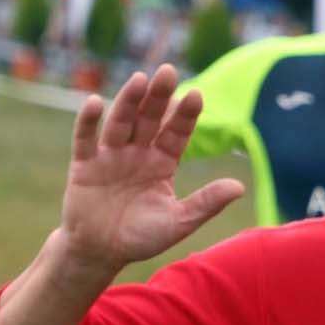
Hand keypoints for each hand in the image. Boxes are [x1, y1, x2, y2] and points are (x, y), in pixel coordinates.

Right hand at [61, 65, 243, 273]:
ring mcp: (110, 156)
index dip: (185, 116)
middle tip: (168, 71)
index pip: (176, 133)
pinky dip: (88, 121)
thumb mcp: (178, 222)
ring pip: (121, 122)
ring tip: (139, 79)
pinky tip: (93, 102)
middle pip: (149, 120)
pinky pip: (85, 139)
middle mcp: (138, 152)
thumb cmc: (141, 237)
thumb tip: (240, 187)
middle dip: (158, 96)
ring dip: (128, 101)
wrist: (100, 253)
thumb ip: (205, 203)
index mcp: (162, 162)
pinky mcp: (84, 164)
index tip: (196, 95)